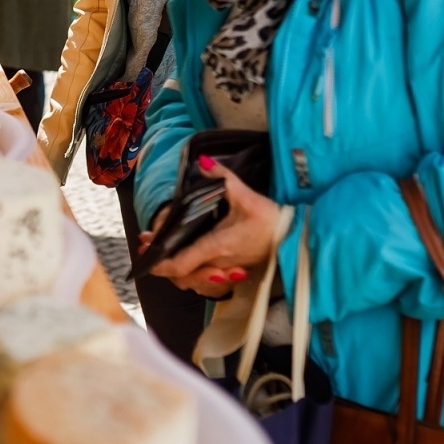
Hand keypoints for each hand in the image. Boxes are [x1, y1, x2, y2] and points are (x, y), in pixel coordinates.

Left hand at [150, 156, 280, 295]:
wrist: (298, 238)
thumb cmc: (273, 220)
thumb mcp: (247, 196)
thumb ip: (223, 178)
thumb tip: (203, 161)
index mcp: (217, 246)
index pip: (181, 263)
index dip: (160, 263)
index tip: (145, 253)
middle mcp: (220, 263)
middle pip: (183, 277)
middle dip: (165, 268)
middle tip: (151, 251)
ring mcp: (229, 270)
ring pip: (195, 282)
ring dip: (179, 272)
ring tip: (165, 255)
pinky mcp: (237, 270)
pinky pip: (209, 280)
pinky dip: (195, 274)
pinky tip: (190, 261)